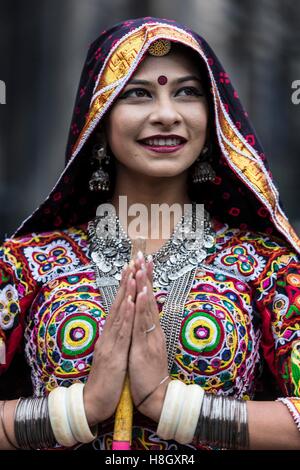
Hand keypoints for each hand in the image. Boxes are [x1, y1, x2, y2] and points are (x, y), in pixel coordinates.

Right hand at [83, 263, 135, 425]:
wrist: (93, 403)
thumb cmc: (106, 380)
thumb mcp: (113, 355)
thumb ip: (116, 339)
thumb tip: (121, 326)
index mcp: (110, 336)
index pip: (119, 307)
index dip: (125, 288)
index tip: (131, 270)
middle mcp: (108, 335)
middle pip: (119, 305)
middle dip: (126, 283)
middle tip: (131, 262)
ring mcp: (110, 343)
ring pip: (120, 314)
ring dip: (127, 293)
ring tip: (132, 274)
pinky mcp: (114, 354)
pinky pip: (122, 332)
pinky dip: (127, 316)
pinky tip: (132, 303)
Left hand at [128, 253, 169, 421]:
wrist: (156, 396)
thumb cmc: (148, 373)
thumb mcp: (145, 348)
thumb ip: (144, 332)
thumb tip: (142, 317)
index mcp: (150, 329)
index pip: (146, 300)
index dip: (144, 282)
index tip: (142, 263)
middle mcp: (152, 329)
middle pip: (148, 298)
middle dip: (145, 276)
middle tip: (144, 255)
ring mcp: (150, 336)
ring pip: (146, 306)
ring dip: (144, 285)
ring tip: (142, 266)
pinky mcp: (146, 345)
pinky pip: (143, 323)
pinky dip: (142, 307)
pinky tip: (141, 293)